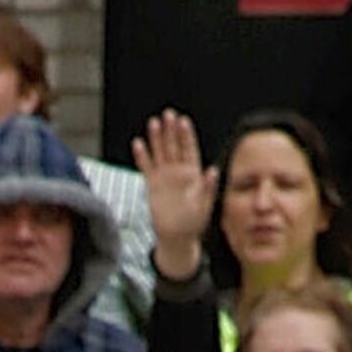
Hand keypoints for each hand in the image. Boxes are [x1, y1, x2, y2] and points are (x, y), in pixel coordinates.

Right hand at [134, 104, 215, 276]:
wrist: (176, 237)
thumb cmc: (194, 223)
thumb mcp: (205, 206)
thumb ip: (208, 188)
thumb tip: (213, 171)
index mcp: (193, 173)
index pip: (189, 149)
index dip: (186, 135)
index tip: (183, 121)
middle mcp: (179, 171)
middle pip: (174, 146)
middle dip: (171, 130)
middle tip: (168, 114)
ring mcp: (165, 176)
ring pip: (160, 152)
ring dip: (157, 138)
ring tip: (153, 123)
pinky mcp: (152, 184)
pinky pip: (146, 167)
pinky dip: (142, 156)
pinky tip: (138, 143)